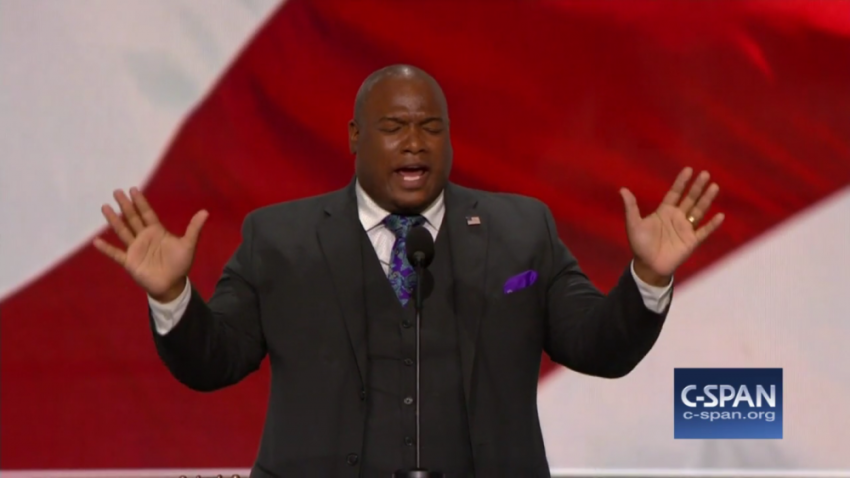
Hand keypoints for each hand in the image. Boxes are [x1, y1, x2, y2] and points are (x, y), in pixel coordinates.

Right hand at [93, 188, 208, 301]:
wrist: (172, 285)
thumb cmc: (180, 264)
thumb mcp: (188, 245)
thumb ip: (194, 228)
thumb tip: (205, 212)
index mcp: (157, 231)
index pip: (146, 213)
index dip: (140, 202)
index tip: (133, 189)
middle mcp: (144, 237)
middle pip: (132, 218)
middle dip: (125, 205)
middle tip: (116, 191)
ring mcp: (135, 249)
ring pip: (122, 231)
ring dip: (113, 220)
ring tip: (105, 207)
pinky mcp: (129, 261)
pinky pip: (116, 254)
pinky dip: (107, 248)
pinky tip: (96, 241)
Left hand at [619, 167, 724, 285]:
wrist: (648, 266)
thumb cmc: (640, 245)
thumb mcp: (633, 224)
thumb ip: (631, 207)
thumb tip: (622, 189)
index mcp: (664, 212)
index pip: (675, 193)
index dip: (681, 182)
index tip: (688, 169)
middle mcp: (677, 217)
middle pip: (690, 199)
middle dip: (697, 187)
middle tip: (705, 174)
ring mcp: (686, 229)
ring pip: (699, 211)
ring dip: (706, 199)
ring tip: (714, 186)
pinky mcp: (692, 241)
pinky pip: (704, 231)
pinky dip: (712, 224)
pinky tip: (720, 215)